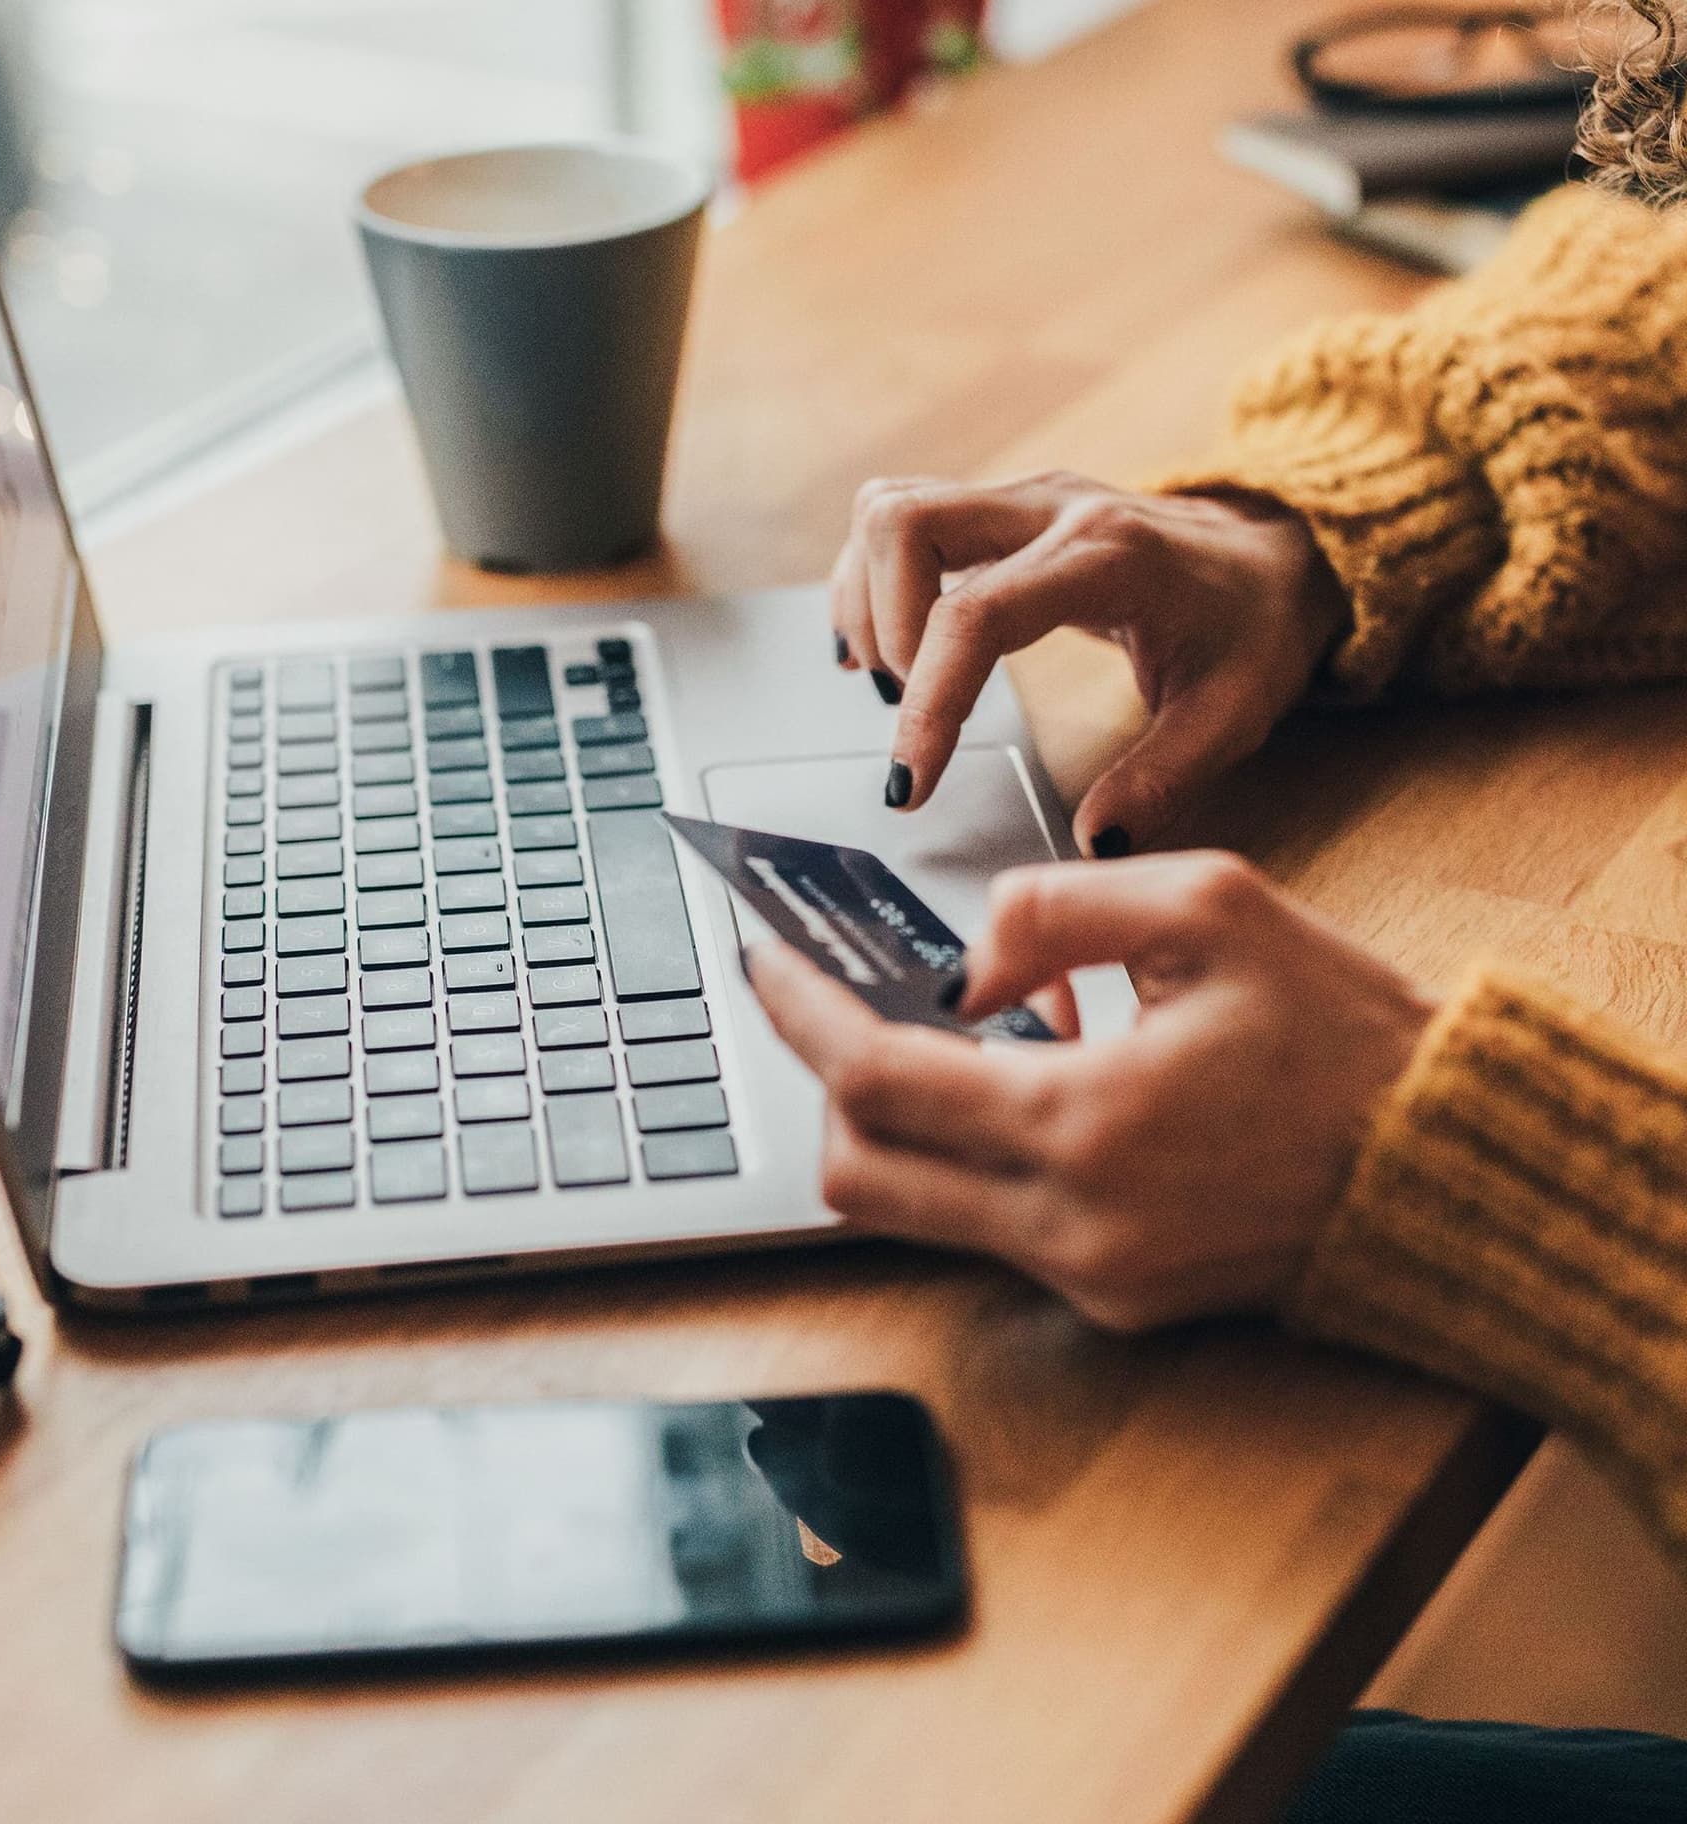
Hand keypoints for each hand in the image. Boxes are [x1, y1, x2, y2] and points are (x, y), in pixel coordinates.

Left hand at [746, 852, 1432, 1330]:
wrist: (1447, 1168)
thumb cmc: (1345, 1035)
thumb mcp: (1211, 907)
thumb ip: (1055, 908)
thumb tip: (963, 964)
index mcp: (1085, 1123)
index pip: (875, 1080)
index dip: (799, 1015)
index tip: (762, 962)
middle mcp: (1070, 1224)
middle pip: (858, 1174)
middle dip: (827, 1081)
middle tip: (841, 1002)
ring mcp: (1089, 1278)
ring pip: (911, 1210)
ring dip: (905, 1119)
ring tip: (975, 1029)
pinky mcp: (1115, 1301)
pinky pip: (989, 1227)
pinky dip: (977, 1154)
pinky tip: (1039, 1081)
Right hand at [829, 472, 1347, 850]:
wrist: (1277, 554)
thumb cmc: (1253, 628)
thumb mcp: (1233, 715)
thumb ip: (1162, 780)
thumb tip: (1093, 841)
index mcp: (1109, 557)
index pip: (976, 615)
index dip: (929, 703)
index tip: (911, 782)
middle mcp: (1052, 507)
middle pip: (905, 524)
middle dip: (883, 629)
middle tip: (909, 709)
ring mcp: (1020, 498)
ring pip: (889, 510)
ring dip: (867, 600)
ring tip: (897, 681)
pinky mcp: (999, 508)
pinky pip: (900, 517)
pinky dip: (871, 582)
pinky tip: (886, 648)